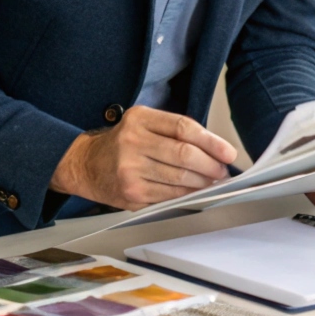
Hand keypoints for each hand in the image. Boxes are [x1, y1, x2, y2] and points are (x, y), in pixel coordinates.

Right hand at [51, 106, 236, 209]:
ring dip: (202, 182)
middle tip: (222, 170)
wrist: (86, 165)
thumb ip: (174, 131)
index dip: (211, 142)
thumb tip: (214, 149)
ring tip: (212, 181)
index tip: (227, 152)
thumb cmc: (121, 143)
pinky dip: (187, 195)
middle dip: (211, 165)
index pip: (184, 128)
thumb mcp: (142, 123)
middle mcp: (132, 143)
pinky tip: (194, 192)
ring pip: (179, 179)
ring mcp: (130, 170)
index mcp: (139, 119)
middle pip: (184, 154)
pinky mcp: (131, 194)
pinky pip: (168, 196)